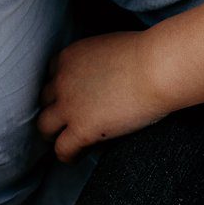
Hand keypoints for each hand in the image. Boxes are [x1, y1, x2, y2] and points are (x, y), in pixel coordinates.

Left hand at [37, 32, 169, 162]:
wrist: (159, 68)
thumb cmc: (149, 55)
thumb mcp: (112, 48)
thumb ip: (99, 61)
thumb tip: (107, 75)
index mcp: (70, 57)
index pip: (52, 75)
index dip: (61, 88)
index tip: (73, 97)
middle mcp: (62, 80)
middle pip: (45, 100)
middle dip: (57, 109)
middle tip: (70, 120)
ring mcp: (69, 106)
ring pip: (44, 126)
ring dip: (55, 134)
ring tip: (68, 141)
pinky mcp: (82, 129)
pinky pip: (62, 149)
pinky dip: (68, 155)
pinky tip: (77, 157)